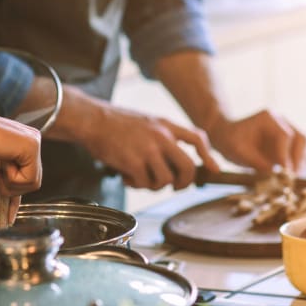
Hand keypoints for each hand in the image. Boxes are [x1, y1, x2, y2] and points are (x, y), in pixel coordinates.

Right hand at [0, 106, 42, 196]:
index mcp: (18, 140)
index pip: (26, 175)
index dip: (12, 193)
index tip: (5, 210)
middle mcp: (28, 138)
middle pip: (31, 182)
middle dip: (9, 188)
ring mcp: (32, 141)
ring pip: (32, 183)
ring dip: (8, 183)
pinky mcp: (31, 146)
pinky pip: (30, 180)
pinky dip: (11, 180)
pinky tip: (0, 163)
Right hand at [79, 104, 219, 190]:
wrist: (92, 119)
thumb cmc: (116, 122)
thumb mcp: (147, 121)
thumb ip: (163, 136)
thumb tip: (175, 159)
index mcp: (166, 125)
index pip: (196, 138)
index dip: (208, 156)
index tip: (213, 169)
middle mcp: (161, 137)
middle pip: (188, 167)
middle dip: (184, 183)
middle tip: (174, 186)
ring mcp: (148, 150)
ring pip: (166, 180)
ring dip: (153, 185)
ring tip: (140, 177)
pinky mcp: (133, 162)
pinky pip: (144, 183)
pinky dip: (135, 184)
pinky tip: (126, 177)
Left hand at [207, 110, 305, 173]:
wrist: (225, 135)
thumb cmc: (229, 140)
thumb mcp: (238, 152)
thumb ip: (257, 162)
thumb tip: (276, 174)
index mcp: (268, 118)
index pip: (285, 136)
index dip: (285, 155)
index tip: (284, 172)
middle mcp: (281, 122)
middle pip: (300, 138)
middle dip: (296, 159)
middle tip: (290, 177)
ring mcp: (286, 130)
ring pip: (302, 145)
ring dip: (298, 161)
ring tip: (287, 177)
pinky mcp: (287, 142)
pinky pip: (298, 152)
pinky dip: (295, 163)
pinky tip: (285, 174)